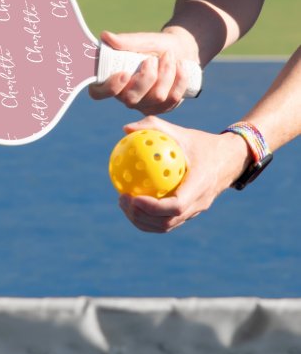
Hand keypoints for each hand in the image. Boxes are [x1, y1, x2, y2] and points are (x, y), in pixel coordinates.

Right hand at [89, 29, 198, 114]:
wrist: (180, 50)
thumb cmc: (155, 45)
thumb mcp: (142, 40)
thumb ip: (125, 41)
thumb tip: (106, 36)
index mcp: (112, 80)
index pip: (99, 93)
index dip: (110, 88)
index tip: (124, 73)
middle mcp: (125, 96)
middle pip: (131, 99)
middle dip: (147, 77)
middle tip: (152, 58)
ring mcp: (144, 105)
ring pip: (156, 97)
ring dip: (166, 73)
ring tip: (169, 56)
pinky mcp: (162, 108)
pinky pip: (172, 99)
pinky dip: (179, 79)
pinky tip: (180, 66)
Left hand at [117, 116, 251, 232]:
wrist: (230, 159)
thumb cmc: (202, 143)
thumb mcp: (181, 132)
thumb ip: (154, 127)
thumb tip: (125, 129)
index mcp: (200, 185)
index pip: (176, 206)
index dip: (153, 207)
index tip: (133, 197)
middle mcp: (199, 203)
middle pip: (167, 222)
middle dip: (141, 216)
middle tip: (122, 199)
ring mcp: (195, 211)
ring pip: (166, 226)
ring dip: (142, 220)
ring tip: (123, 203)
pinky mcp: (190, 213)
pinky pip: (167, 221)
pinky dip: (148, 217)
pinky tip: (132, 202)